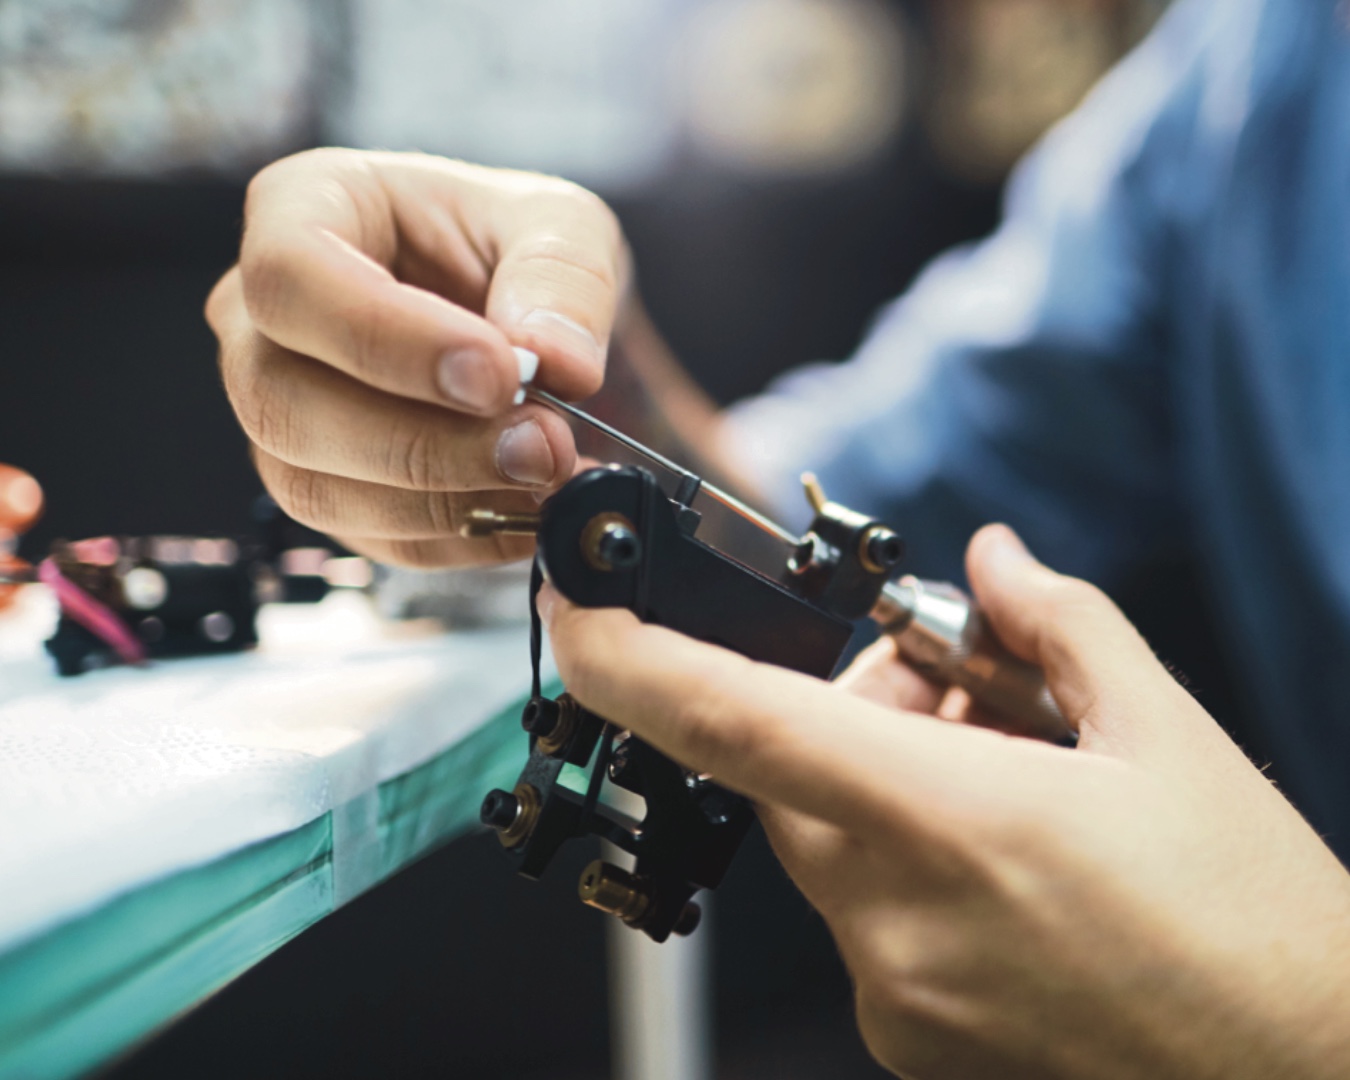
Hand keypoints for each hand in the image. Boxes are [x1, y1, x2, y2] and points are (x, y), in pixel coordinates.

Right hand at [207, 149, 626, 566]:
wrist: (529, 322)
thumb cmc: (518, 250)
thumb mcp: (564, 226)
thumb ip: (563, 281)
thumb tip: (554, 360)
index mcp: (301, 211)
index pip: (292, 277)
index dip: (386, 338)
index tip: (496, 375)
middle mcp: (261, 319)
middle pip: (284, 402)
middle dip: (425, 444)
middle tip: (542, 446)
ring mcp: (281, 412)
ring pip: (317, 488)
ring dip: (444, 502)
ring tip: (546, 481)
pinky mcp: (326, 486)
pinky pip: (370, 537)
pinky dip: (458, 537)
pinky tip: (529, 514)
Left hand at [541, 525, 1349, 1079]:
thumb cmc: (1252, 919)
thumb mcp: (1167, 734)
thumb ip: (1054, 622)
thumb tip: (990, 557)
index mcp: (947, 822)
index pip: (732, 722)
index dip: (629, 657)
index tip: (578, 606)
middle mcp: (893, 917)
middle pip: (794, 764)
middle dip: (855, 706)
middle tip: (964, 692)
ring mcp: (893, 990)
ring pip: (828, 834)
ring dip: (884, 780)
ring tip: (1010, 777)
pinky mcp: (906, 1033)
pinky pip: (863, 911)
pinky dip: (904, 858)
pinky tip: (1003, 856)